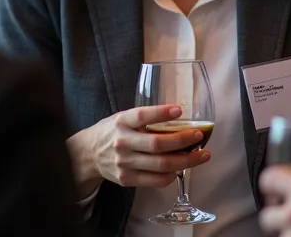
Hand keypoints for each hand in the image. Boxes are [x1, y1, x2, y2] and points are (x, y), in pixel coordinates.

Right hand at [67, 105, 211, 196]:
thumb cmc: (113, 132)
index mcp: (122, 122)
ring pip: (161, 165)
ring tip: (201, 155)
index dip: (161, 113)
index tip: (179, 111)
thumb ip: (145, 119)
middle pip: (157, 144)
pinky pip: (156, 180)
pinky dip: (173, 175)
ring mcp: (124, 163)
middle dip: (183, 141)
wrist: (88, 154)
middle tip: (199, 136)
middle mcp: (122, 142)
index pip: (142, 116)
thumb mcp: (124, 118)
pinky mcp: (126, 179)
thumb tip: (180, 119)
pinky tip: (181, 169)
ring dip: (186, 161)